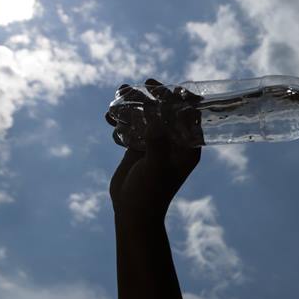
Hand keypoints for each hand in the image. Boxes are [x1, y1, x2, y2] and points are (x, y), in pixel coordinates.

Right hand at [108, 79, 203, 220]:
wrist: (132, 213)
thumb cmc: (150, 193)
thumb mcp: (155, 166)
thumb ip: (157, 141)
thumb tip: (155, 115)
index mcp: (188, 146)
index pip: (190, 115)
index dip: (181, 99)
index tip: (167, 88)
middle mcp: (174, 142)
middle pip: (167, 111)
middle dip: (155, 96)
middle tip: (143, 85)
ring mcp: (156, 143)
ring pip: (148, 116)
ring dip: (134, 103)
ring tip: (120, 93)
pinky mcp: (139, 147)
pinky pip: (132, 126)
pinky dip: (121, 119)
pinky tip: (108, 116)